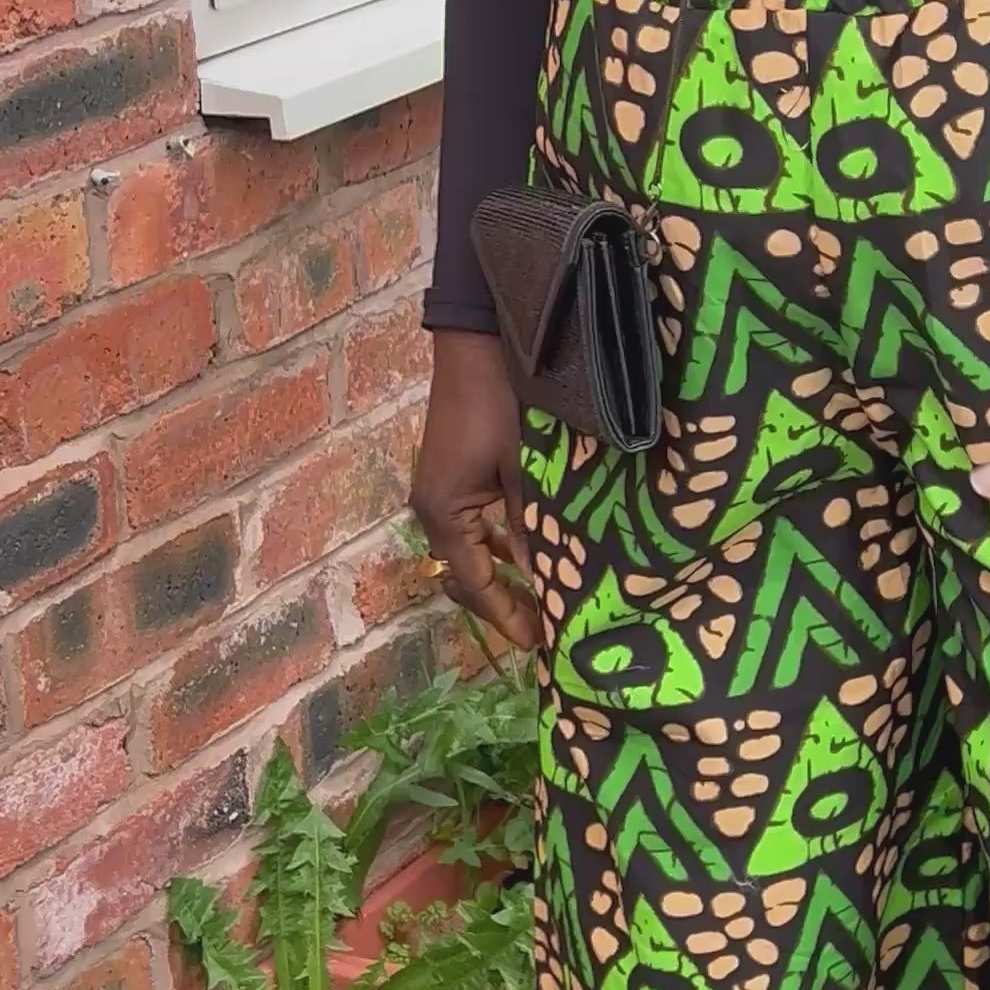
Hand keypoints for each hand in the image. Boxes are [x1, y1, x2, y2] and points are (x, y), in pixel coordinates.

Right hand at [411, 331, 540, 657]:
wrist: (480, 343)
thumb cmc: (503, 406)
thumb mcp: (526, 474)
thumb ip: (535, 532)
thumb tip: (555, 585)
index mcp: (444, 514)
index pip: (476, 585)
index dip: (507, 617)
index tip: (541, 645)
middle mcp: (435, 510)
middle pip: (469, 574)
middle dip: (506, 601)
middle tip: (550, 626)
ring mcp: (442, 492)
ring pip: (476, 549)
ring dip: (508, 572)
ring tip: (548, 596)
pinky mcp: (455, 475)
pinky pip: (478, 524)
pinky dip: (504, 542)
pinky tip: (535, 551)